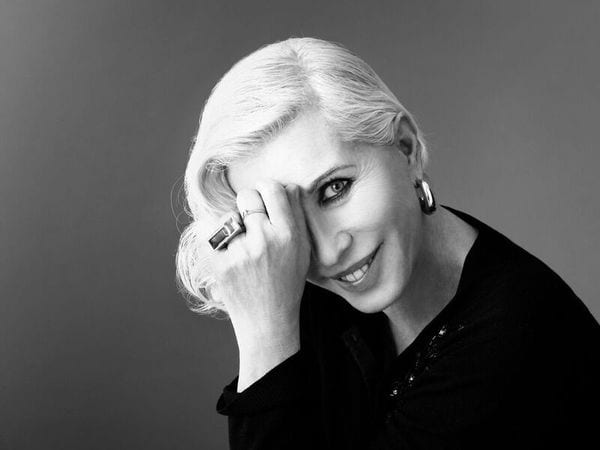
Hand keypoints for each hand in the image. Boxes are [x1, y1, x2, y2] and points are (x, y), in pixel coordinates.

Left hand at [211, 179, 310, 345]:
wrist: (266, 320)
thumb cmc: (286, 282)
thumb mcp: (302, 249)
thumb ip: (296, 215)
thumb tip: (286, 185)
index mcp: (289, 235)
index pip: (272, 189)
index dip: (266, 188)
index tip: (264, 195)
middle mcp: (265, 241)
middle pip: (247, 196)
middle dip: (248, 204)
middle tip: (251, 221)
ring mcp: (239, 253)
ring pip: (227, 215)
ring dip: (232, 225)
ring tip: (241, 245)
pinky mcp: (218, 264)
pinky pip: (208, 233)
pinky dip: (214, 238)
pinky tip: (226, 251)